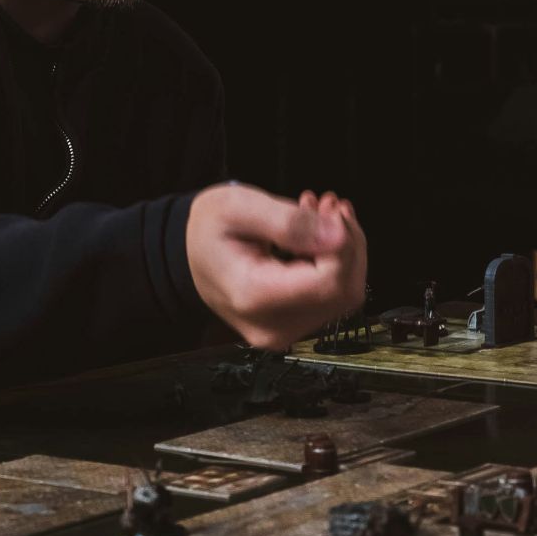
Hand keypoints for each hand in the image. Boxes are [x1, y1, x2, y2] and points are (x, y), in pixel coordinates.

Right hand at [186, 182, 366, 350]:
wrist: (189, 253)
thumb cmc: (208, 229)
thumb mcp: (240, 207)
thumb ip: (289, 222)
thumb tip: (338, 236)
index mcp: (253, 296)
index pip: (327, 282)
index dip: (343, 244)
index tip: (328, 208)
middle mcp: (270, 325)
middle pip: (342, 292)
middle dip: (347, 243)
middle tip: (326, 204)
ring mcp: (282, 331)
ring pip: (345, 294)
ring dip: (343, 250)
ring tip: (319, 213)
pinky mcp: (291, 325)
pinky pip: (333, 297)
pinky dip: (335, 262)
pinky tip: (318, 235)